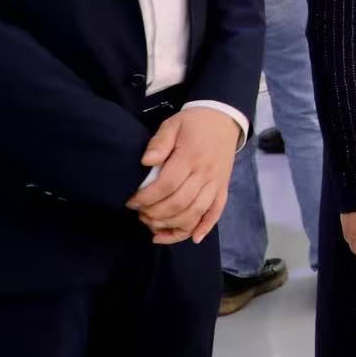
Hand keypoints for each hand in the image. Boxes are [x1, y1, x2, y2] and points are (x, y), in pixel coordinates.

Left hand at [127, 108, 241, 244]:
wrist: (224, 118)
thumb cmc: (193, 123)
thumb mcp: (172, 125)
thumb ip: (158, 143)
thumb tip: (146, 162)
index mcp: (190, 157)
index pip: (166, 185)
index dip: (146, 198)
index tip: (131, 202)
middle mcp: (205, 173)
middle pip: (179, 203)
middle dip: (155, 215)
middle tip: (140, 215)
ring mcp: (216, 183)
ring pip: (196, 213)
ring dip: (173, 225)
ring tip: (155, 226)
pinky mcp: (223, 188)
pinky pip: (216, 212)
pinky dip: (205, 228)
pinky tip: (191, 238)